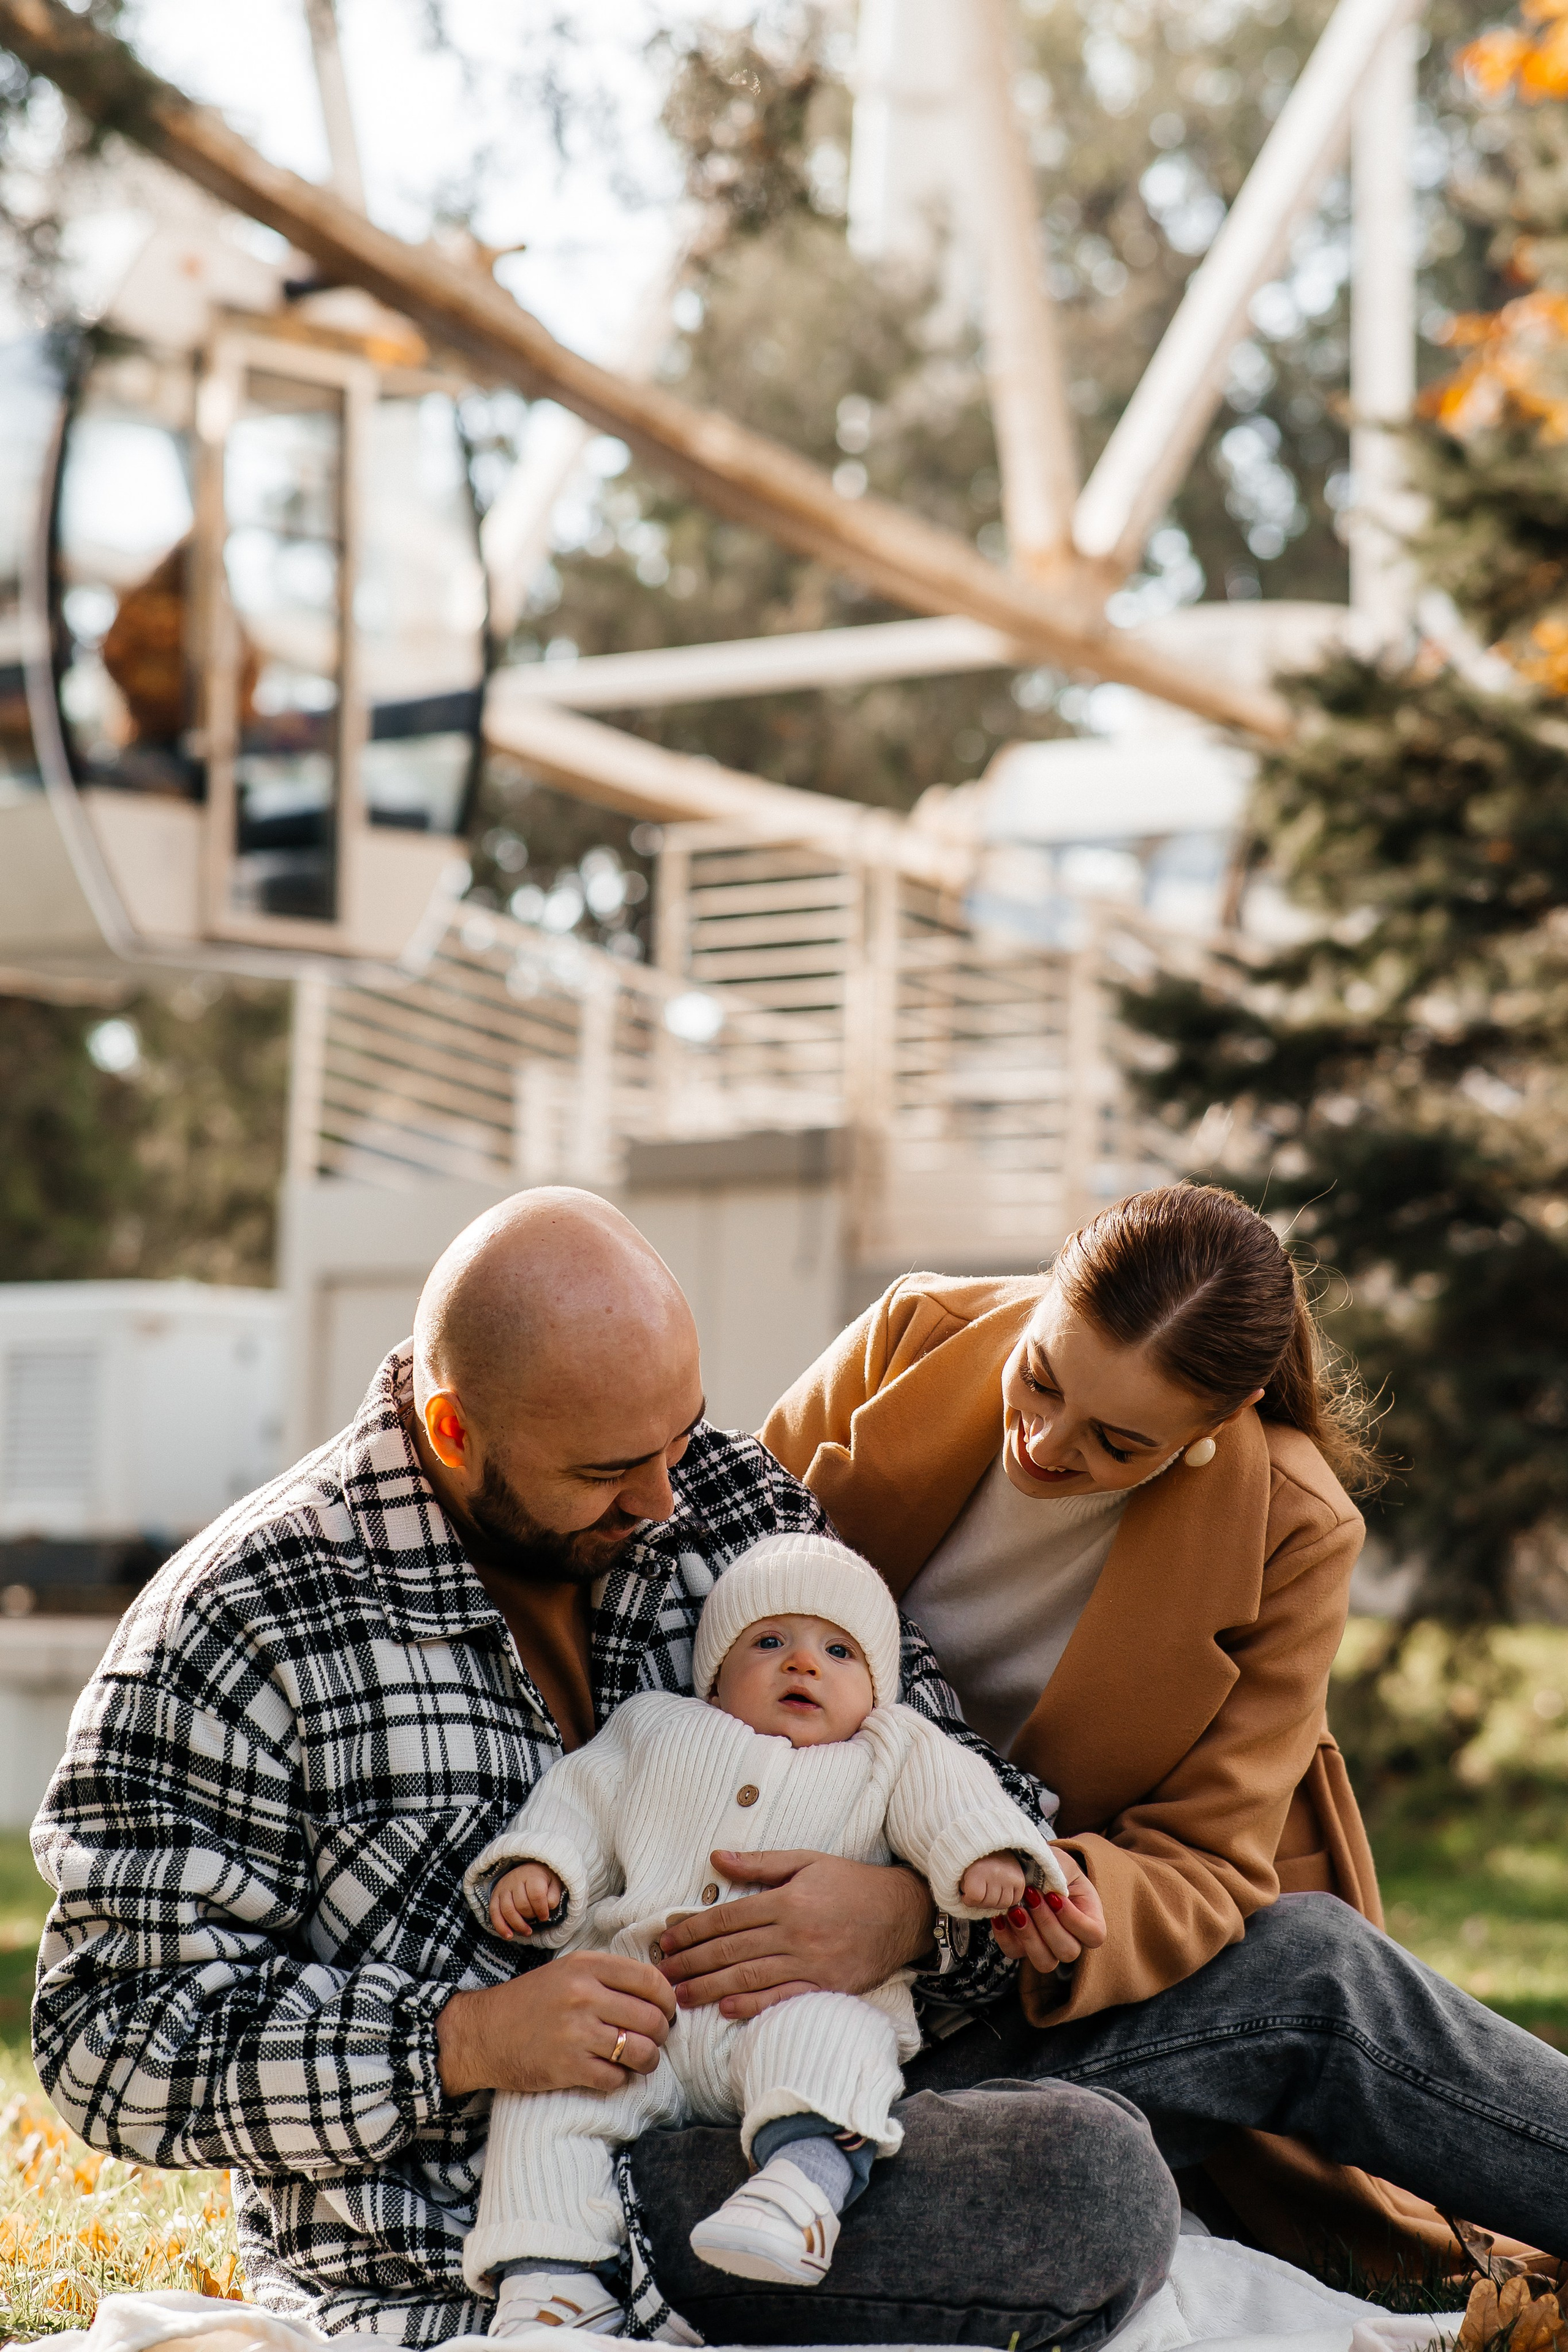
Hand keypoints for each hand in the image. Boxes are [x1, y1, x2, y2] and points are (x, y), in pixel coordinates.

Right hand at [436, 1951, 674, 2098]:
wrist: (483, 2033)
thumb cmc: (531, 2001)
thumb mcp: (568, 1971)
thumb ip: (609, 1976)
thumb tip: (659, 1993)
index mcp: (587, 1966)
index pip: (651, 1980)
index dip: (668, 1999)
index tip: (666, 2010)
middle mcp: (583, 1996)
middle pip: (652, 2019)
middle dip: (660, 2034)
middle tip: (653, 2039)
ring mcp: (576, 2032)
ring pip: (640, 2052)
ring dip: (647, 2060)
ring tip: (639, 2059)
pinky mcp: (568, 2067)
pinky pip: (615, 2079)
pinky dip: (619, 2079)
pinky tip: (609, 2073)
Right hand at [490, 1862, 563, 1939]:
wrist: (529, 1869)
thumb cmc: (543, 1880)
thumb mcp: (554, 1884)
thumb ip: (553, 1896)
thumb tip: (547, 1908)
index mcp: (532, 1875)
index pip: (536, 1894)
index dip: (541, 1909)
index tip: (545, 1916)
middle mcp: (515, 1879)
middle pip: (521, 1904)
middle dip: (530, 1916)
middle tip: (536, 1919)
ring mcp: (504, 1887)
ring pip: (507, 1910)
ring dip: (517, 1925)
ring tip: (527, 1932)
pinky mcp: (495, 1895)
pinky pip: (494, 1913)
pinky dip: (500, 1927)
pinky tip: (509, 1936)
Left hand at [656, 1850, 935, 2021]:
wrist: (902, 1912)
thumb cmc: (851, 1883)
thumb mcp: (807, 1861)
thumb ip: (760, 1863)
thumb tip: (716, 1857)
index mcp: (787, 1900)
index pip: (728, 1917)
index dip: (693, 1929)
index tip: (667, 1939)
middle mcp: (795, 1933)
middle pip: (732, 1949)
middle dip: (692, 1962)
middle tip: (661, 1972)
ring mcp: (811, 1963)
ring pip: (750, 1977)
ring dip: (710, 1987)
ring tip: (681, 1995)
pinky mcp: (826, 1986)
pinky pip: (783, 1998)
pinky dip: (753, 2006)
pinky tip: (726, 2010)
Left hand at [960, 1851, 1025, 1912]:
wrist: (991, 1840)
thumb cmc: (974, 1858)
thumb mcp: (962, 1870)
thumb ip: (963, 1887)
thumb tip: (969, 1901)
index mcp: (978, 1869)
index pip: (975, 1898)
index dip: (969, 1899)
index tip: (967, 1894)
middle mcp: (996, 1873)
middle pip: (989, 1903)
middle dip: (981, 1901)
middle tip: (979, 1891)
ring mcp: (1010, 1877)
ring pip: (1002, 1904)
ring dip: (995, 1902)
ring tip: (989, 1890)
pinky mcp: (1020, 1880)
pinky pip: (1014, 1900)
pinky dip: (1007, 1899)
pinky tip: (1000, 1890)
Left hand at [989, 1850, 1105, 1972]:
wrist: (1024, 1865)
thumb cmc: (1049, 1865)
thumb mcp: (1060, 1862)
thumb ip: (1061, 1874)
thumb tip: (1050, 1891)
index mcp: (1089, 1917)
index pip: (1094, 1935)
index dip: (1075, 1920)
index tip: (1055, 1896)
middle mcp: (1071, 1938)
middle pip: (1068, 1951)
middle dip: (1047, 1924)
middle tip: (1032, 1896)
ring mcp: (1047, 1946)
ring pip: (1044, 1962)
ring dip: (1029, 1936)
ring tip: (1016, 1910)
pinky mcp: (1022, 1946)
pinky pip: (1014, 1953)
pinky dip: (1005, 1936)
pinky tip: (1001, 1915)